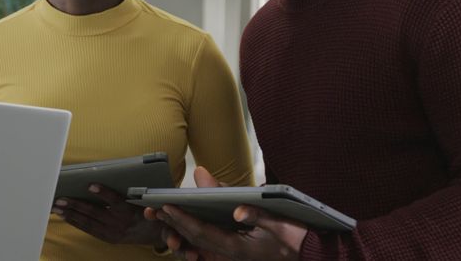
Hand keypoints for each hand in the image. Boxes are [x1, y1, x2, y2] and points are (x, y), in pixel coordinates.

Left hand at [52, 183, 164, 248]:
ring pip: (88, 222)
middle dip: (75, 205)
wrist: (153, 234)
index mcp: (129, 212)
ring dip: (70, 214)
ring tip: (57, 208)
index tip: (90, 184)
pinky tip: (66, 216)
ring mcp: (112, 232)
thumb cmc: (145, 211)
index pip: (114, 200)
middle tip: (61, 199)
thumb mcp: (141, 200)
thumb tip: (106, 180)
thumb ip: (126, 193)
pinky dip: (76, 222)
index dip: (102, 192)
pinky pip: (89, 229)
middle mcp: (119, 223)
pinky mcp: (108, 238)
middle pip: (94, 213)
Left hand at [146, 167, 308, 260]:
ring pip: (198, 242)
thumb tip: (236, 209)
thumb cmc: (295, 237)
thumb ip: (256, 214)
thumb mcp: (278, 223)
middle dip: (173, 223)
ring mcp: (231, 254)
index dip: (183, 219)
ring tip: (161, 215)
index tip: (166, 206)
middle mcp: (231, 253)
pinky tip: (181, 227)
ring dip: (179, 228)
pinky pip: (208, 244)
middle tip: (152, 209)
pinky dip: (193, 234)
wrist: (308, 253)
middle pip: (195, 237)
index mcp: (238, 248)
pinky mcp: (234, 250)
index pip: (203, 232)